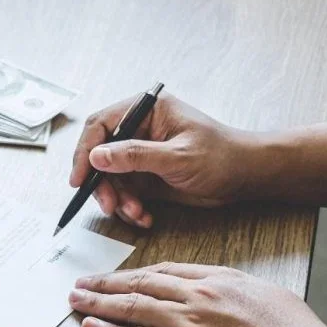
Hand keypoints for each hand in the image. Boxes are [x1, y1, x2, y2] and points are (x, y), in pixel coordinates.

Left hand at [68, 263, 326, 326]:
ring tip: (76, 300)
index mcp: (216, 280)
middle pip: (139, 284)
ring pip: (130, 308)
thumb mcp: (266, 295)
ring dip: (97, 303)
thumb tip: (219, 291)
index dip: (133, 273)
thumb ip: (233, 290)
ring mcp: (185, 325)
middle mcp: (196, 297)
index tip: (116, 275)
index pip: (163, 271)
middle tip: (81, 282)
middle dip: (105, 283)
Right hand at [70, 94, 261, 227]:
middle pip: (100, 155)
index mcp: (145, 110)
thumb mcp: (177, 157)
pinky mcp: (144, 175)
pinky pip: (123, 192)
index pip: (100, 125)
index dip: (84, 152)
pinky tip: (144, 216)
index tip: (80, 179)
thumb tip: (96, 156)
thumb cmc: (222, 156)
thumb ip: (135, 155)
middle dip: (103, 184)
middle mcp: (138, 130)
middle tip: (110, 204)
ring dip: (118, 200)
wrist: (246, 177)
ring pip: (109, 178)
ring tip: (136, 213)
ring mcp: (140, 154)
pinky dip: (129, 207)